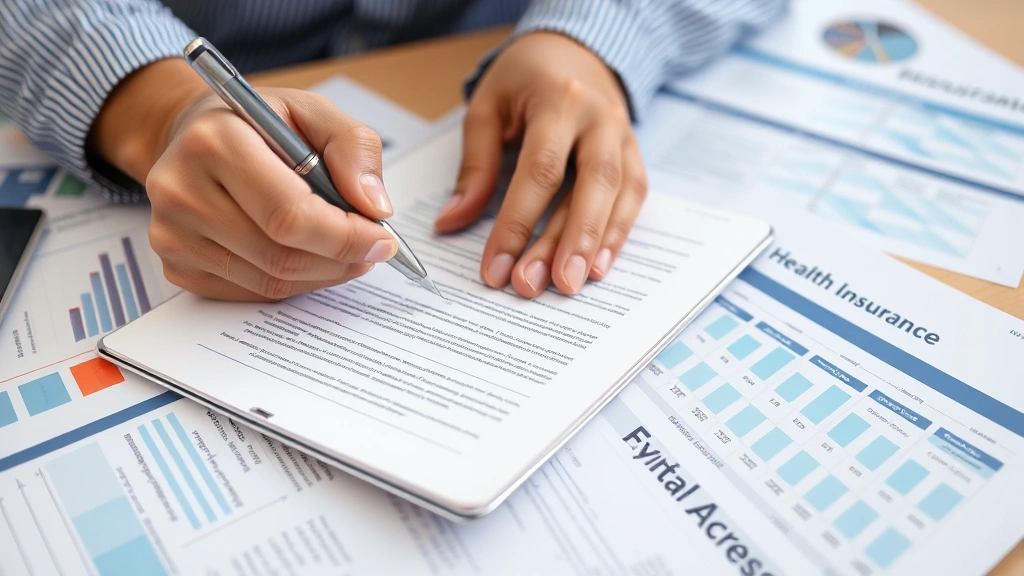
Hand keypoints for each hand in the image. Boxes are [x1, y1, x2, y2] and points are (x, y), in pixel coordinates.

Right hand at [91, 59, 396, 300]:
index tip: (382, 239)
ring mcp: (171, 234)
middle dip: (341, 259)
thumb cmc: (258, 124)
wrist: (193, 136)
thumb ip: (353, 147)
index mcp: (214, 142)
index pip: (289, 214)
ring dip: (322, 274)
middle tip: (372, 250)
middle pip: (281, 256)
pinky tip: (306, 256)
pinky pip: (250, 292)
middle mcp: (181, 190)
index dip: (345, 236)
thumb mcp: (311, 111)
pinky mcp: (175, 265)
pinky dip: (291, 283)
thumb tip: (375, 207)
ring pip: (270, 282)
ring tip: (344, 251)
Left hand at [434, 32, 647, 297]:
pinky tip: (598, 267)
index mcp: (559, 100)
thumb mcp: (488, 107)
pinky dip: (618, 234)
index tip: (496, 267)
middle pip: (590, 186)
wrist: (574, 46)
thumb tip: (452, 222)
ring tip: (572, 285)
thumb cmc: (525, 77)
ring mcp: (624, 136)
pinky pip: (634, 197)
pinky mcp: (635, 153)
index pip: (539, 171)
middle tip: (539, 285)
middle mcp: (600, 118)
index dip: (516, 223)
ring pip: (617, 195)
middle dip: (564, 242)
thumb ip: (475, 165)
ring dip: (594, 245)